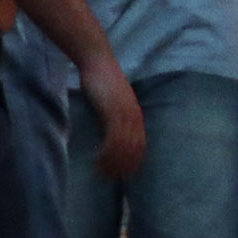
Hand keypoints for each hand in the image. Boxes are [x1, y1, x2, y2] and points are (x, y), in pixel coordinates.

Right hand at [78, 57, 148, 180]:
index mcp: (136, 115)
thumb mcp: (112, 101)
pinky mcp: (113, 112)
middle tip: (111, 177)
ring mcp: (125, 115)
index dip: (133, 161)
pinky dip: (108, 153)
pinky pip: (114, 139)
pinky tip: (98, 159)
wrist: (97, 60)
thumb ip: (114, 116)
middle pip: (135, 150)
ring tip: (102, 172)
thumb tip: (109, 132)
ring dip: (114, 162)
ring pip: (125, 148)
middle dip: (124, 166)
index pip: (140, 145)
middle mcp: (135, 117)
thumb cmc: (101, 79)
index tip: (123, 173)